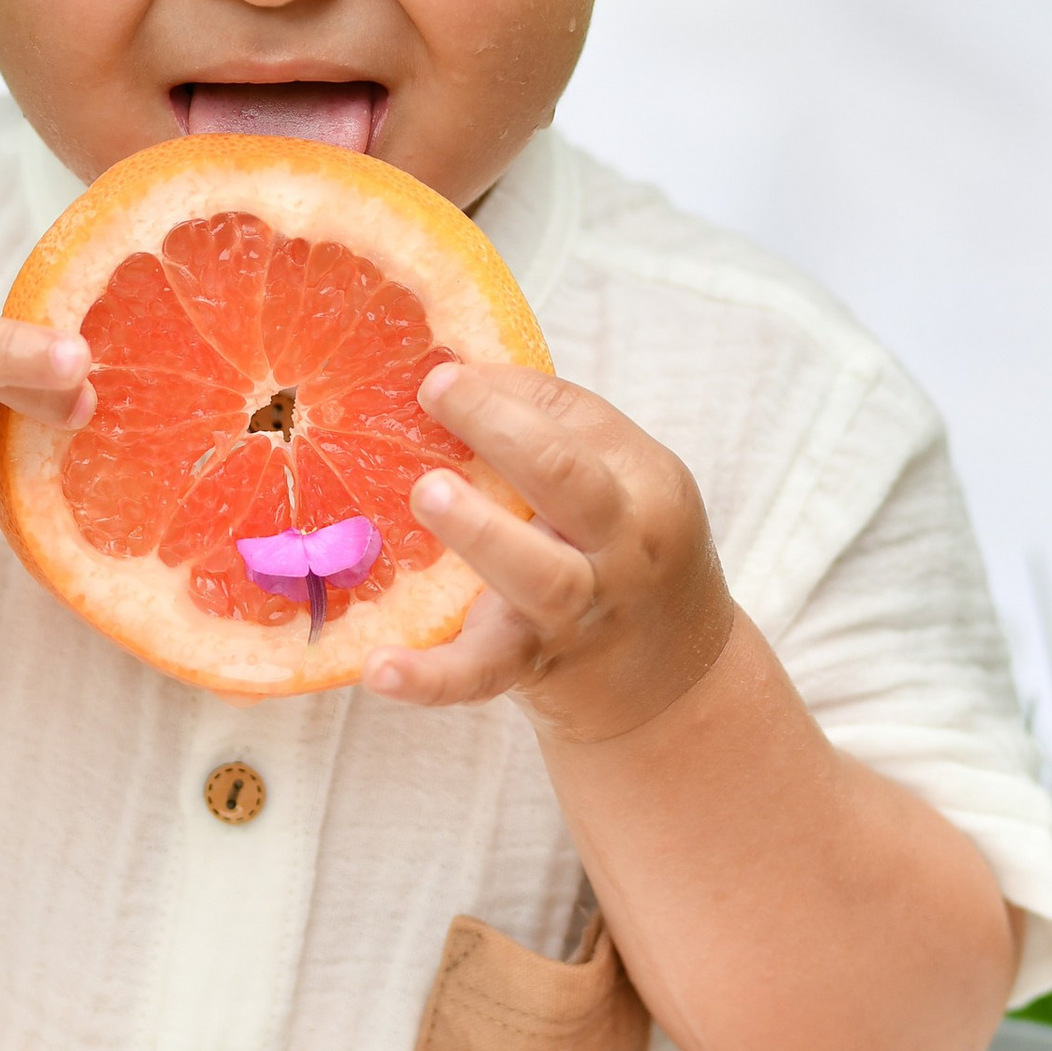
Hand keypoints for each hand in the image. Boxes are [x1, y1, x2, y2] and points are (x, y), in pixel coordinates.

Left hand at [362, 364, 734, 742]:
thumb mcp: (622, 487)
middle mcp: (620, 549)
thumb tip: (452, 365)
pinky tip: (378, 666)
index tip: (439, 368)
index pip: (580, 423)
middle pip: (574, 485)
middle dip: (508, 434)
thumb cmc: (622, 555)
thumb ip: (555, 431)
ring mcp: (578, 615)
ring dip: (482, 532)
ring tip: (427, 493)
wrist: (673, 685)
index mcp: (644, 486)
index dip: (507, 391)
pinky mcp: (531, 668)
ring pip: (539, 578)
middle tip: (437, 390)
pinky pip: (479, 676)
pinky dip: (430, 677)